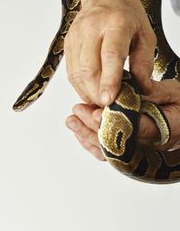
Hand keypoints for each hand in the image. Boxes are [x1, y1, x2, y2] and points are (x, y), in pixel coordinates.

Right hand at [64, 0, 155, 106]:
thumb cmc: (128, 17)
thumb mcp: (146, 35)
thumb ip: (144, 63)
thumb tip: (142, 88)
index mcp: (116, 23)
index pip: (110, 55)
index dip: (109, 80)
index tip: (108, 100)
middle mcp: (91, 28)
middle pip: (88, 68)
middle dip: (95, 92)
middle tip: (106, 107)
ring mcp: (76, 36)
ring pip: (76, 72)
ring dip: (86, 92)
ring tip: (98, 101)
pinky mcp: (68, 44)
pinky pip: (70, 71)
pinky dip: (79, 86)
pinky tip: (89, 91)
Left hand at [65, 80, 179, 160]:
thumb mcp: (174, 93)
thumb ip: (155, 91)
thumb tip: (134, 89)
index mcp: (162, 130)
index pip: (134, 129)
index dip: (113, 122)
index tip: (96, 112)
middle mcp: (147, 145)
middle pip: (116, 142)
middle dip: (93, 126)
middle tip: (77, 111)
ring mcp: (136, 149)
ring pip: (108, 151)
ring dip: (87, 135)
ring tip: (71, 121)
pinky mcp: (128, 148)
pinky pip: (108, 152)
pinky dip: (91, 142)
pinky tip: (79, 131)